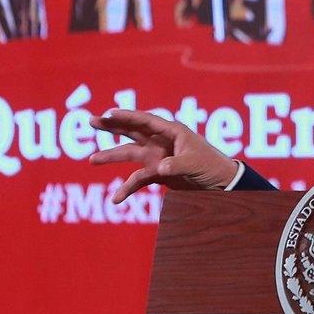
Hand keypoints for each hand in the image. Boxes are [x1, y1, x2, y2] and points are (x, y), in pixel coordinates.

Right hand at [89, 109, 237, 203]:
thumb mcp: (196, 164)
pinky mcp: (158, 174)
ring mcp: (158, 157)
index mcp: (172, 132)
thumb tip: (158, 169)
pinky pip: (138, 180)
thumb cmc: (212, 166)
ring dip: (112, 156)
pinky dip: (127, 188)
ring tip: (93, 160)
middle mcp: (161, 142)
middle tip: (92, 121)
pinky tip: (116, 199)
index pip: (146, 120)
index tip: (109, 113)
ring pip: (130, 154)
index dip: (128, 116)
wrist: (221, 184)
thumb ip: (177, 164)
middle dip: (112, 126)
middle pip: (132, 131)